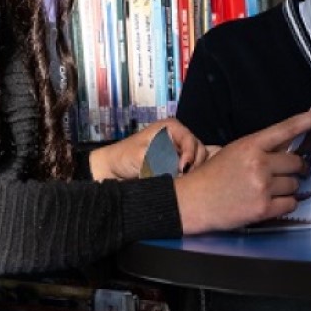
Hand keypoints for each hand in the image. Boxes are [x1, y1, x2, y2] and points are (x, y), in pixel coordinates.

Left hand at [89, 118, 209, 180]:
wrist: (111, 171)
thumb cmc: (123, 158)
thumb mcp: (142, 155)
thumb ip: (162, 160)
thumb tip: (180, 170)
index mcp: (172, 128)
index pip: (191, 140)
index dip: (190, 154)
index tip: (182, 169)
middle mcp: (178, 137)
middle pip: (199, 149)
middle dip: (194, 163)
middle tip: (183, 177)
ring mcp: (179, 150)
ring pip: (198, 160)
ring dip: (193, 171)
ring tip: (182, 181)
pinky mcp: (177, 164)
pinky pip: (191, 169)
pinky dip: (189, 176)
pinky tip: (182, 182)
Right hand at [174, 108, 310, 233]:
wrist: (191, 202)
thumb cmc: (212, 176)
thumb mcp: (235, 152)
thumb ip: (262, 148)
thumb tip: (291, 150)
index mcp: (251, 144)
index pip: (288, 128)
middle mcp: (259, 163)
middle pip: (297, 162)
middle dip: (294, 169)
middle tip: (281, 174)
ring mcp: (262, 186)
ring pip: (295, 184)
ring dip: (287, 188)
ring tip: (265, 190)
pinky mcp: (263, 208)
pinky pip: (291, 204)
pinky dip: (285, 204)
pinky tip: (269, 203)